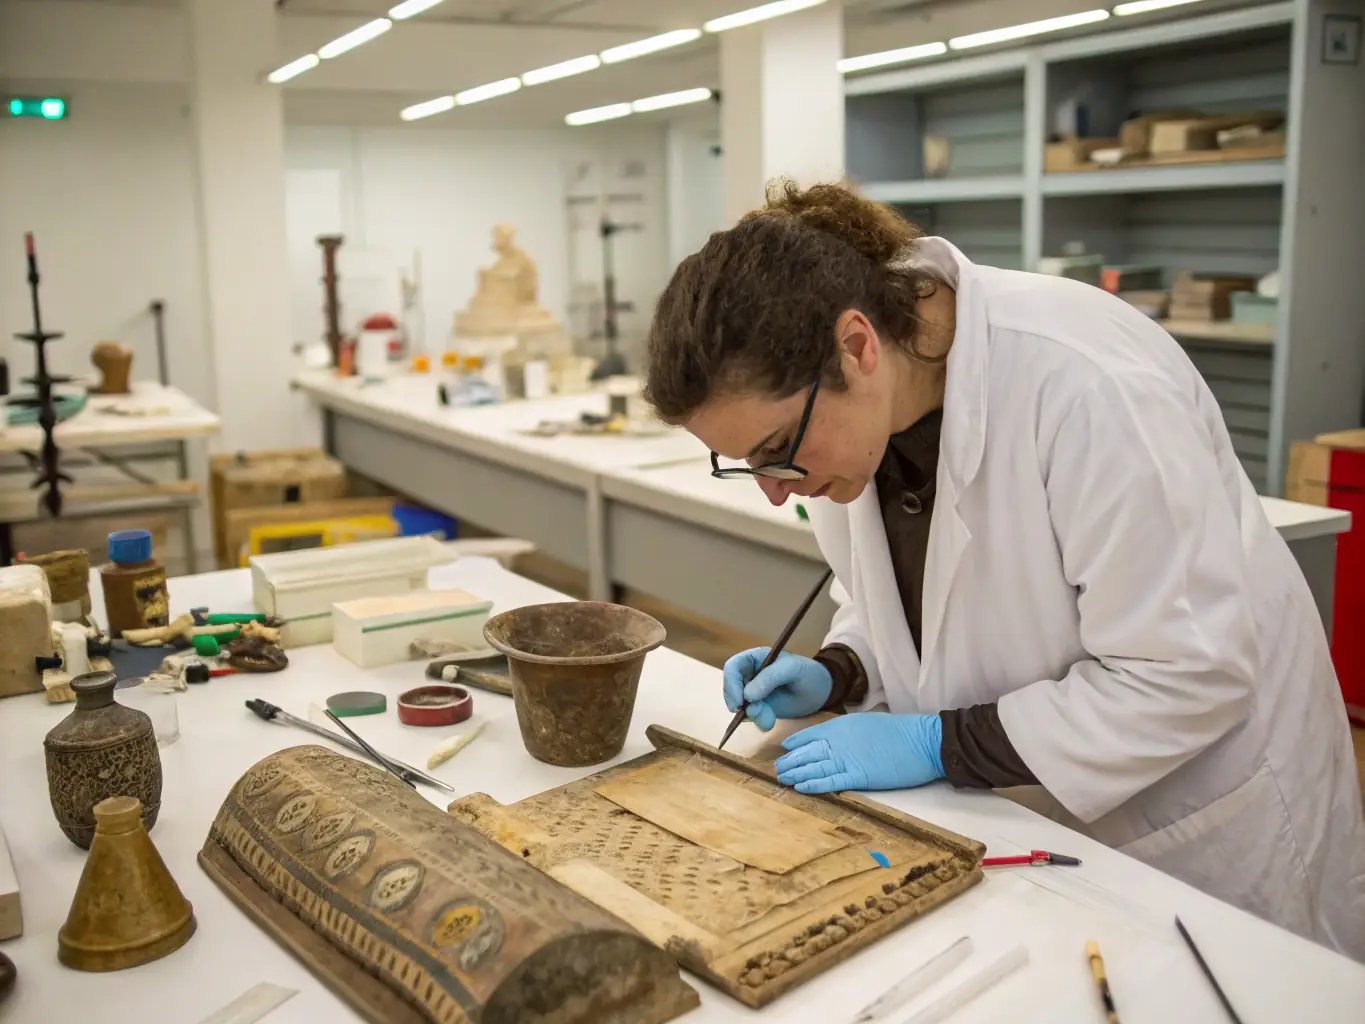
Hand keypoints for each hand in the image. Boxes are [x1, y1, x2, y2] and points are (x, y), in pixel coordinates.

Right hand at [722, 649, 832, 730]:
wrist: (821, 691)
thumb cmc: (808, 673)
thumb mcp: (793, 669)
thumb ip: (771, 678)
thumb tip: (747, 695)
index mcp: (754, 658)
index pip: (732, 667)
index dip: (731, 684)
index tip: (739, 702)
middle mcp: (749, 675)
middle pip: (731, 689)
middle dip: (740, 705)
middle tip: (754, 715)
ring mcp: (753, 692)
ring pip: (739, 706)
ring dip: (752, 716)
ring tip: (769, 721)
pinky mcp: (759, 707)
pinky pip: (749, 716)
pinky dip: (757, 722)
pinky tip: (769, 722)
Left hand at [774, 713, 944, 793]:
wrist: (921, 741)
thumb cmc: (899, 732)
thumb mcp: (867, 723)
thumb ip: (847, 731)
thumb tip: (835, 739)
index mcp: (840, 726)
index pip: (809, 735)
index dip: (795, 744)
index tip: (784, 750)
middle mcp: (838, 741)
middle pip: (806, 753)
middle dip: (790, 762)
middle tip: (777, 769)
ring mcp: (847, 759)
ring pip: (813, 767)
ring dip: (796, 774)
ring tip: (782, 779)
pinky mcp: (858, 777)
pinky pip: (830, 781)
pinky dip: (813, 785)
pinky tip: (801, 787)